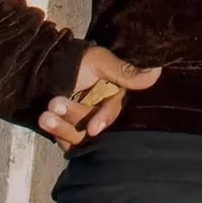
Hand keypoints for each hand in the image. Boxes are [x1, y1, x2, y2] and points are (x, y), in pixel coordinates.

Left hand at [38, 46, 160, 152]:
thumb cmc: (80, 59)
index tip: (93, 129)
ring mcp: (84, 123)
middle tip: (54, 103)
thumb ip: (125, 72)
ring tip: (45, 115)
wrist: (50, 65)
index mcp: (114, 94)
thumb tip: (156, 73)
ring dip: (61, 127)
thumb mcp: (101, 61)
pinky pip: (65, 142)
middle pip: (92, 125)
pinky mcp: (68, 132)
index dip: (104, 118)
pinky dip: (55, 134)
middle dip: (74, 116)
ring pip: (78, 136)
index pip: (112, 110)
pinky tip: (45, 121)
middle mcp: (101, 112)